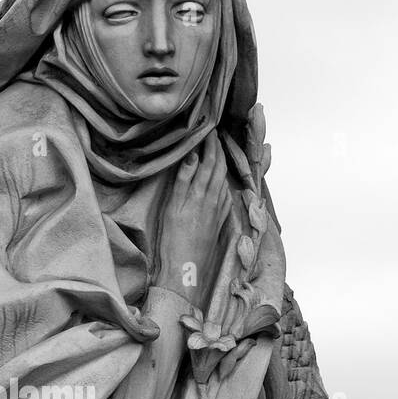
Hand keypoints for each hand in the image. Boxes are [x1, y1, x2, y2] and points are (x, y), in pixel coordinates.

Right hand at [153, 140, 231, 295]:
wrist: (185, 271)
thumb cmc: (173, 242)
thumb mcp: (172, 208)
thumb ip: (184, 181)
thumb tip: (194, 156)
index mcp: (202, 194)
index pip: (210, 160)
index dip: (210, 143)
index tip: (208, 128)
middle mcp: (214, 200)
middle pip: (220, 168)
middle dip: (219, 150)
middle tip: (214, 135)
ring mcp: (219, 211)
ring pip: (224, 180)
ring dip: (222, 164)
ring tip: (216, 152)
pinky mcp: (219, 221)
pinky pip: (225, 194)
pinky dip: (223, 181)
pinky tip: (220, 180)